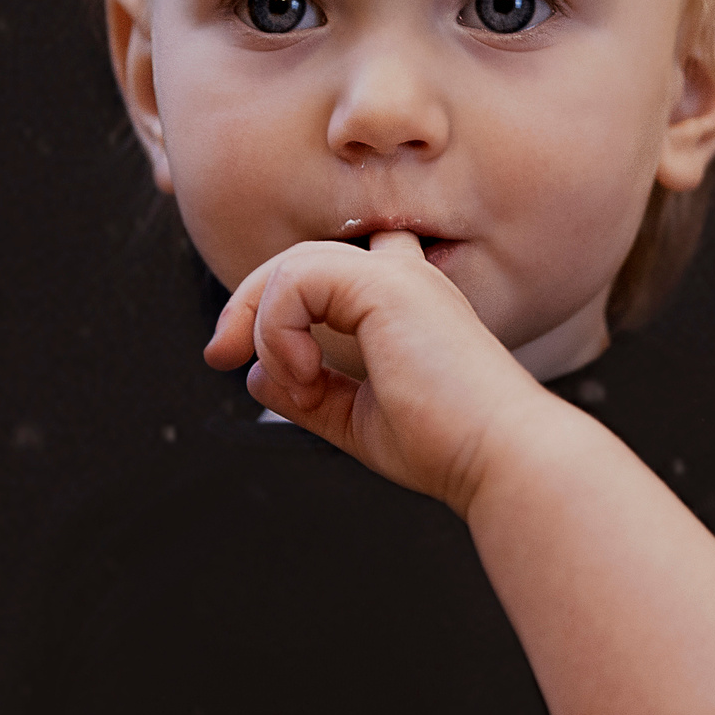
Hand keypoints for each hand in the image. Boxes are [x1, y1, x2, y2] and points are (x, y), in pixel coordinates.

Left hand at [202, 231, 548, 512]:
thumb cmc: (445, 444)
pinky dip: (280, 330)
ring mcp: (398, 276)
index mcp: (408, 306)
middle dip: (249, 303)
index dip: (284, 301)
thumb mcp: (356, 419)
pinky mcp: (386, 284)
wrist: (496, 455)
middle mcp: (406, 279)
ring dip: (265, 324)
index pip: (335, 271)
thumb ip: (308, 394)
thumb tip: (254, 376)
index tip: (249, 362)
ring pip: (295, 263)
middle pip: (302, 259)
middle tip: (218, 354)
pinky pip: (297, 280)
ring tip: (290, 381)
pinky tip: (305, 375)